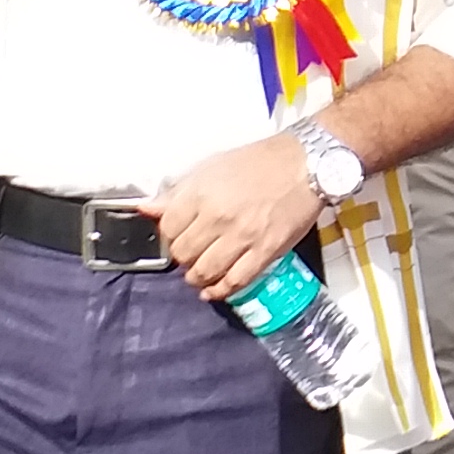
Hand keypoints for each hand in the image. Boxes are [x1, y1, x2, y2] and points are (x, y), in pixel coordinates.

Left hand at [148, 133, 324, 300]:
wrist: (306, 164)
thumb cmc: (260, 162)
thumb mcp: (212, 166)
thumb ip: (178, 191)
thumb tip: (146, 208)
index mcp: (203, 193)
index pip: (168, 228)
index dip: (170, 234)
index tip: (177, 234)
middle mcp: (219, 217)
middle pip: (183, 253)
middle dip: (183, 256)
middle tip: (191, 252)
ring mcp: (243, 237)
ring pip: (204, 272)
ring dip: (197, 276)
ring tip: (199, 272)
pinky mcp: (265, 252)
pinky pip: (236, 281)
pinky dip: (220, 291)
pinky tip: (213, 290)